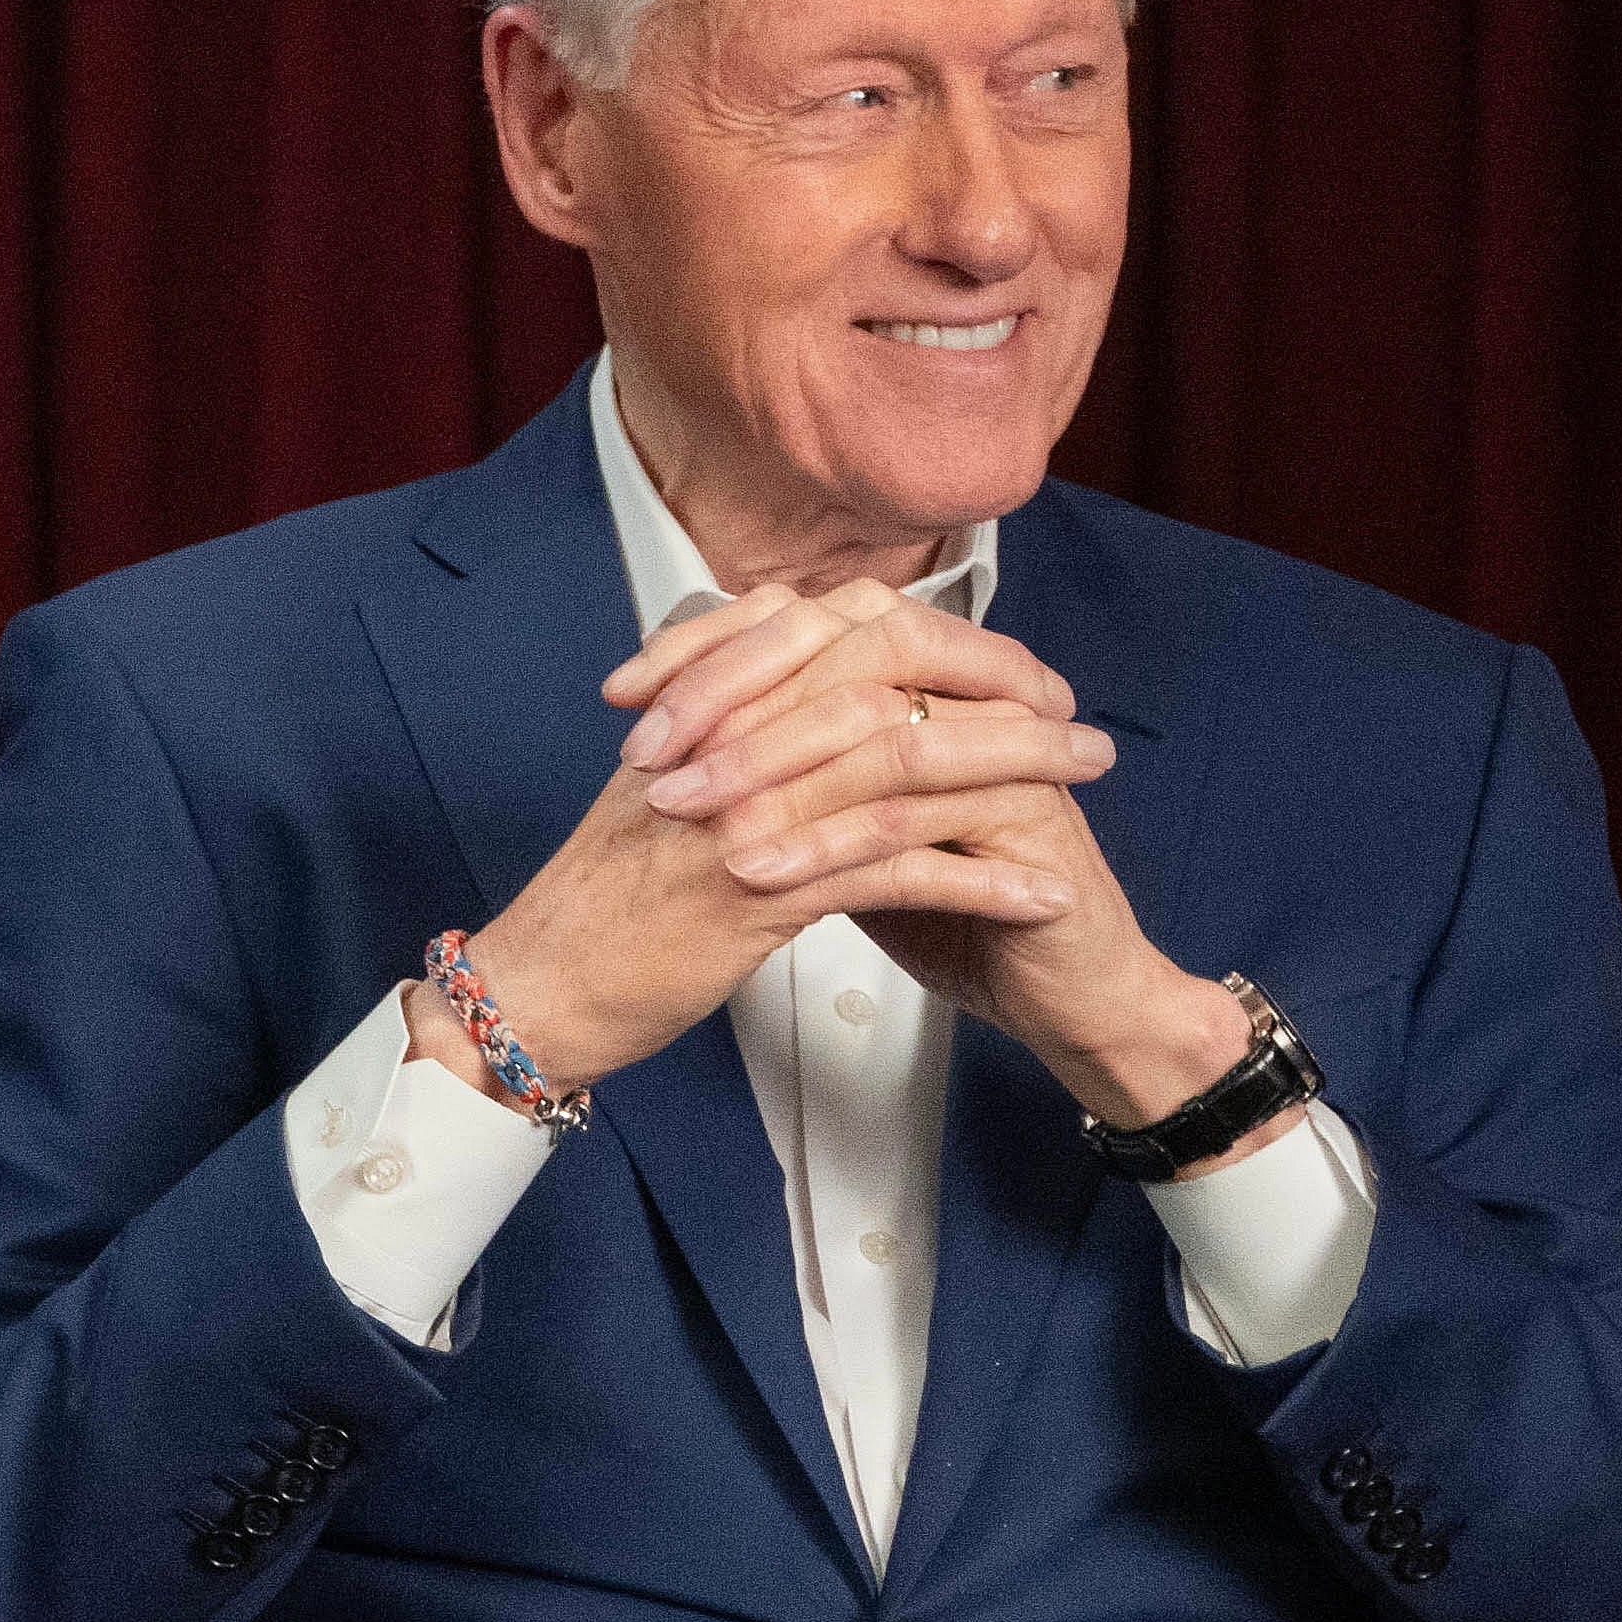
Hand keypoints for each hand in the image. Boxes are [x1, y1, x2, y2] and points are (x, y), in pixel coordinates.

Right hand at [437, 590, 1118, 1101]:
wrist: (536, 984)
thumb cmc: (603, 902)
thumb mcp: (662, 786)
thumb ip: (724, 727)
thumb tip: (803, 691)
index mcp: (706, 705)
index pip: (846, 636)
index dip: (945, 647)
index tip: (1013, 674)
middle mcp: (725, 739)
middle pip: (892, 686)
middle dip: (1002, 700)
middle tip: (1077, 723)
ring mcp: (741, 809)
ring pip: (908, 767)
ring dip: (1016, 774)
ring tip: (1085, 784)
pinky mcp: (757, 890)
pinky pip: (894, 871)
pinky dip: (981, 880)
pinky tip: (1041, 891)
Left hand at [659, 693, 1268, 1151]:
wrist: (1060, 988)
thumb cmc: (951, 904)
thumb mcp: (845, 818)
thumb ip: (790, 759)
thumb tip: (682, 714)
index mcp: (927, 674)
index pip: (807, 619)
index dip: (708, 650)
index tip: (624, 694)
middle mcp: (971, 692)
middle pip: (839, 651)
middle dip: (730, 700)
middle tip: (647, 752)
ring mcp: (1006, 746)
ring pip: (872, 727)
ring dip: (765, 770)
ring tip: (684, 810)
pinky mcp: (1026, 814)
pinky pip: (907, 813)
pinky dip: (823, 841)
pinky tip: (757, 871)